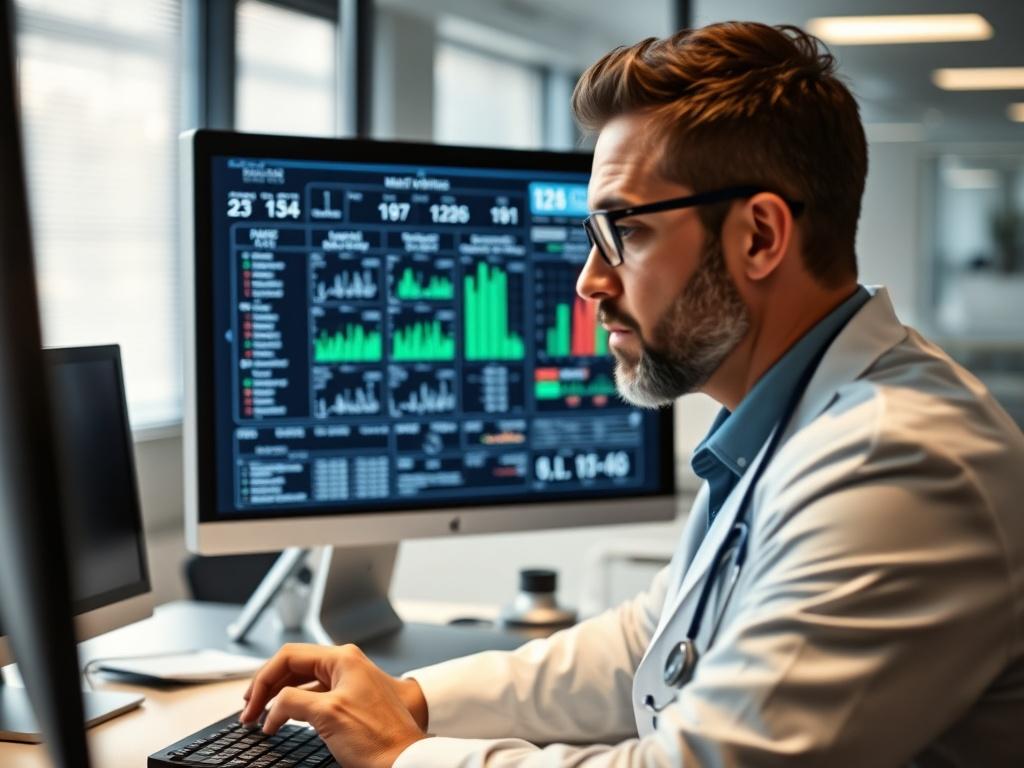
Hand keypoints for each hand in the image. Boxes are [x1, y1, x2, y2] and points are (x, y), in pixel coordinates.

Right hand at [240, 643, 429, 767]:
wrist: (404, 758)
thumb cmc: (376, 736)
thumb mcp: (327, 715)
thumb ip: (293, 703)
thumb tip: (272, 708)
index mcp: (341, 659)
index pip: (289, 657)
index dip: (263, 680)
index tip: (250, 705)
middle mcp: (346, 665)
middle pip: (294, 667)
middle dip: (268, 688)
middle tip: (249, 712)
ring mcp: (349, 682)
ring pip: (303, 683)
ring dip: (280, 698)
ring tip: (262, 717)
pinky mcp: (350, 700)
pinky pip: (315, 696)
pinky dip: (296, 706)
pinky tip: (285, 720)